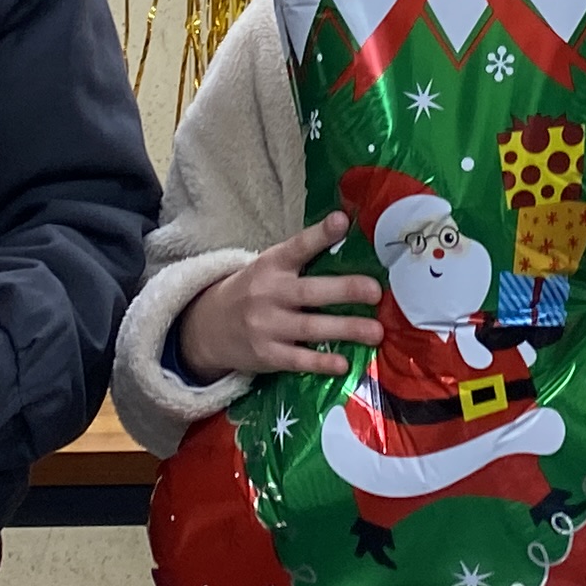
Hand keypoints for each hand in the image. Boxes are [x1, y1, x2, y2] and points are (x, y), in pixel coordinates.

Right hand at [178, 218, 384, 382]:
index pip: (297, 247)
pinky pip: (298, 360)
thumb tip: (349, 236)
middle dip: (344, 290)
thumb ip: (304, 258)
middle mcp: (269, 293)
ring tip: (375, 332)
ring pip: (310, 328)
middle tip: (376, 291)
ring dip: (345, 329)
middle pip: (310, 291)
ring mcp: (267, 326)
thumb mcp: (271, 267)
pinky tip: (344, 363)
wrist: (209, 327)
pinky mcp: (267, 355)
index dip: (319, 234)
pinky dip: (321, 362)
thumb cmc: (254, 291)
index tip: (341, 221)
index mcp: (272, 265)